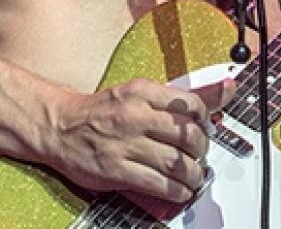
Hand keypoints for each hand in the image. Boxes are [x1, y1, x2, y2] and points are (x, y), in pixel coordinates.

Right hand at [46, 78, 232, 204]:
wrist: (57, 126)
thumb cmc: (98, 112)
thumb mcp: (134, 95)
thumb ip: (173, 98)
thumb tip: (223, 90)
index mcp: (140, 92)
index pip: (190, 104)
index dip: (205, 120)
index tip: (204, 129)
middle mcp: (134, 115)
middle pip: (188, 135)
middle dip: (201, 150)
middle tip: (199, 156)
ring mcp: (125, 143)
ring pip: (177, 162)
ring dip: (193, 174)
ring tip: (194, 177)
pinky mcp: (117, 170)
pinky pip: (159, 184)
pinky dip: (177, 190)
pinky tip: (179, 190)